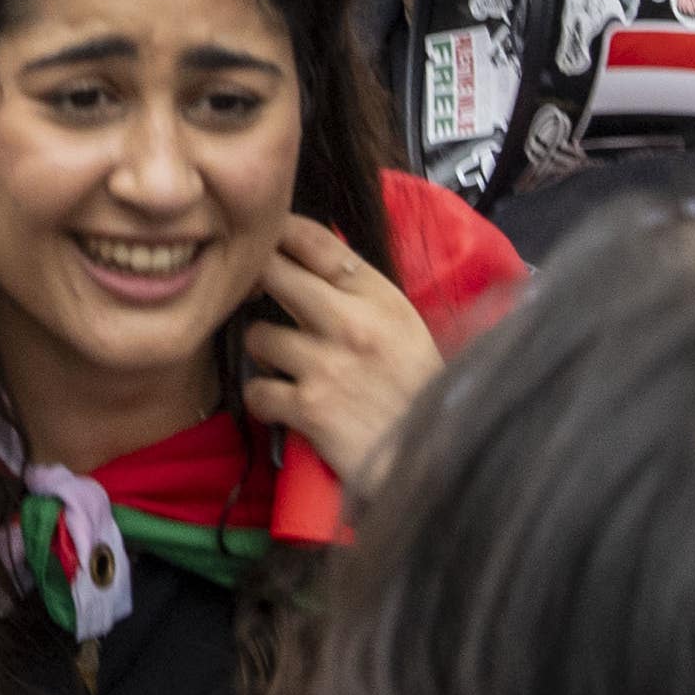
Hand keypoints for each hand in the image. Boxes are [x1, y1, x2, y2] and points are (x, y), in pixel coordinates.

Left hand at [235, 215, 443, 502]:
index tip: (267, 242)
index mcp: (381, 298)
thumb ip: (360, 295)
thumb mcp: (403, 328)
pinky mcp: (310, 409)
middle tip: (256, 301)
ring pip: (256, 335)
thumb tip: (308, 258)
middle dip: (254, 284)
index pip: (316, 241)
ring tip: (286, 368)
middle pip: (270, 273)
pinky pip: (257, 390)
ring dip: (264, 354)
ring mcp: (328, 365)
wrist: (440, 460)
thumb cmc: (418, 393)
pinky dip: (264, 401)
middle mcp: (353, 324)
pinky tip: (285, 406)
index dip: (280, 234)